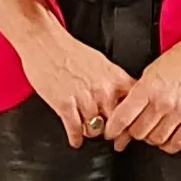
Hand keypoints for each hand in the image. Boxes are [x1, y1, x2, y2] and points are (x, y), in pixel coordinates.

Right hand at [19, 27, 131, 147]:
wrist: (45, 42)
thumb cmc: (70, 50)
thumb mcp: (101, 62)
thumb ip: (114, 81)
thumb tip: (124, 96)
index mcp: (115, 78)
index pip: (135, 106)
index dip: (133, 120)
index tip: (130, 126)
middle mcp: (103, 90)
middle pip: (117, 123)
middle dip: (113, 131)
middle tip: (110, 135)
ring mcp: (84, 99)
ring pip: (96, 130)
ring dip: (91, 132)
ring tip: (88, 131)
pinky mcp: (65, 105)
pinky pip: (75, 130)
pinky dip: (75, 138)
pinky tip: (75, 139)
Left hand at [103, 34, 180, 153]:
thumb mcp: (151, 71)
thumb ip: (138, 93)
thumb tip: (125, 112)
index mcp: (148, 87)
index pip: (123, 117)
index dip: (113, 129)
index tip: (110, 133)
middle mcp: (163, 101)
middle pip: (138, 132)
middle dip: (133, 133)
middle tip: (134, 130)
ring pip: (156, 140)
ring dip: (151, 139)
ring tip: (152, 131)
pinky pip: (178, 142)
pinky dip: (169, 145)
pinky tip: (167, 139)